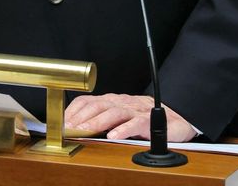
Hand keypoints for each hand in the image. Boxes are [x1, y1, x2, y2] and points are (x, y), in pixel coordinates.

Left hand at [64, 93, 196, 141]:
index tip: (61, 123)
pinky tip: (113, 136)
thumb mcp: (119, 119)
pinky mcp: (149, 121)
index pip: (89, 101)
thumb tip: (76, 129)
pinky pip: (135, 123)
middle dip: (81, 117)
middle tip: (68, 129)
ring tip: (85, 131)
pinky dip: (123, 129)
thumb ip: (102, 121)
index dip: (74, 111)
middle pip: (99, 104)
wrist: (176, 119)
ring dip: (97, 122)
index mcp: (113, 101)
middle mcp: (123, 103)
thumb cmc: (144, 119)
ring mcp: (136, 111)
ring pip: (114, 112)